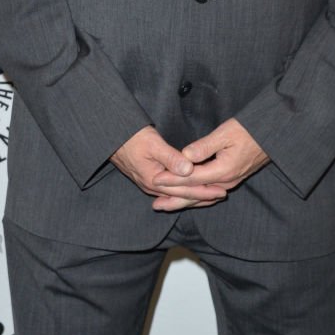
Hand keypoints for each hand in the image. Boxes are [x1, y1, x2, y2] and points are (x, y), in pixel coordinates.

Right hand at [110, 126, 226, 208]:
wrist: (111, 138)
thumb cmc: (131, 137)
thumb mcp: (152, 144)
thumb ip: (170, 157)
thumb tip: (189, 169)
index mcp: (155, 180)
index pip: (185, 190)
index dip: (204, 191)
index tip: (221, 191)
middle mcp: (153, 187)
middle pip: (182, 196)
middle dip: (203, 196)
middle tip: (222, 195)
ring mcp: (150, 184)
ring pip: (177, 195)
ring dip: (195, 195)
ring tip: (211, 196)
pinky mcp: (150, 179)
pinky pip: (171, 190)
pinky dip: (184, 191)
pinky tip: (191, 189)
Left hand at [151, 118, 269, 211]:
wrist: (270, 136)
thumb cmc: (248, 131)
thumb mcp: (225, 133)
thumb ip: (204, 146)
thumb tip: (185, 156)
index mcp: (223, 170)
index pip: (191, 178)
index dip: (172, 180)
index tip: (156, 180)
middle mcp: (226, 182)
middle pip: (195, 194)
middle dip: (174, 199)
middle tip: (155, 205)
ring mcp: (230, 183)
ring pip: (202, 197)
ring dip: (183, 202)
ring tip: (166, 205)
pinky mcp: (231, 180)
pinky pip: (209, 194)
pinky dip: (196, 198)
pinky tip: (188, 199)